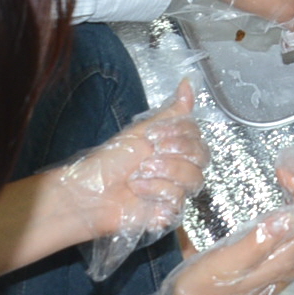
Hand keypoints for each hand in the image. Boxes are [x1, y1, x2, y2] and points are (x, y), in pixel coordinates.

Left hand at [57, 80, 210, 281]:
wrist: (91, 191)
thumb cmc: (112, 160)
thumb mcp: (143, 130)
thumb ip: (172, 111)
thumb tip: (188, 82)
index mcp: (174, 148)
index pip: (199, 136)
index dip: (180, 135)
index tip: (154, 136)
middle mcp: (179, 168)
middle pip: (202, 157)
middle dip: (174, 152)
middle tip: (149, 154)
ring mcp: (176, 191)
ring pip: (194, 179)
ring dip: (164, 172)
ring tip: (139, 174)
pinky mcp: (169, 213)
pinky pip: (179, 200)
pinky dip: (156, 191)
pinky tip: (138, 190)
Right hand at [154, 153, 293, 294]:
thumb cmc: (204, 294)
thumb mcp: (225, 264)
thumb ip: (259, 241)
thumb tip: (291, 214)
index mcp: (285, 258)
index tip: (281, 169)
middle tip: (286, 165)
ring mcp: (288, 266)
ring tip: (285, 175)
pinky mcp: (279, 268)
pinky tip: (282, 201)